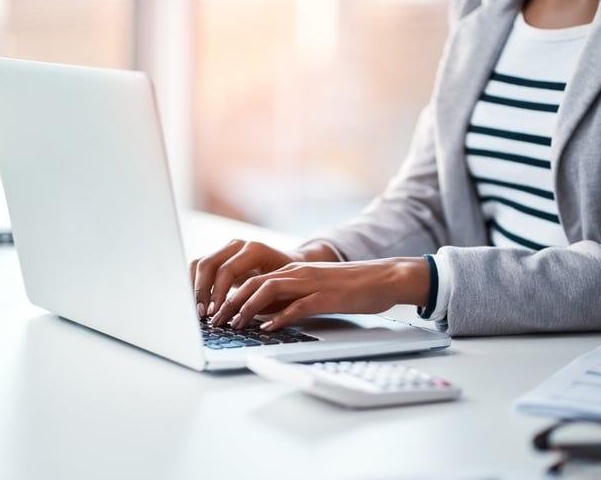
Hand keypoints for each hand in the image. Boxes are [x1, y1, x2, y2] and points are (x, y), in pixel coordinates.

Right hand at [190, 239, 298, 320]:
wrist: (290, 265)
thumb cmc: (288, 280)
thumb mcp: (279, 289)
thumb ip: (259, 298)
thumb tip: (238, 318)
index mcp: (254, 250)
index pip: (227, 270)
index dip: (217, 292)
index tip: (214, 312)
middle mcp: (237, 246)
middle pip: (208, 264)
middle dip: (201, 291)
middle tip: (202, 314)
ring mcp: (226, 249)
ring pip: (199, 264)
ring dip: (195, 288)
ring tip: (198, 311)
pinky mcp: (219, 257)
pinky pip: (200, 268)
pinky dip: (195, 285)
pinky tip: (198, 303)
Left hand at [211, 258, 429, 330]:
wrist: (385, 277)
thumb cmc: (352, 286)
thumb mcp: (315, 289)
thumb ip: (292, 297)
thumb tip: (266, 314)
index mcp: (293, 272)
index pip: (252, 279)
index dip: (230, 294)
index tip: (216, 311)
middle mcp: (298, 274)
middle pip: (253, 283)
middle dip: (229, 302)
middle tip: (215, 321)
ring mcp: (312, 284)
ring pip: (269, 290)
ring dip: (247, 308)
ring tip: (235, 324)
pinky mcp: (327, 297)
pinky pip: (297, 306)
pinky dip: (279, 317)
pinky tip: (268, 328)